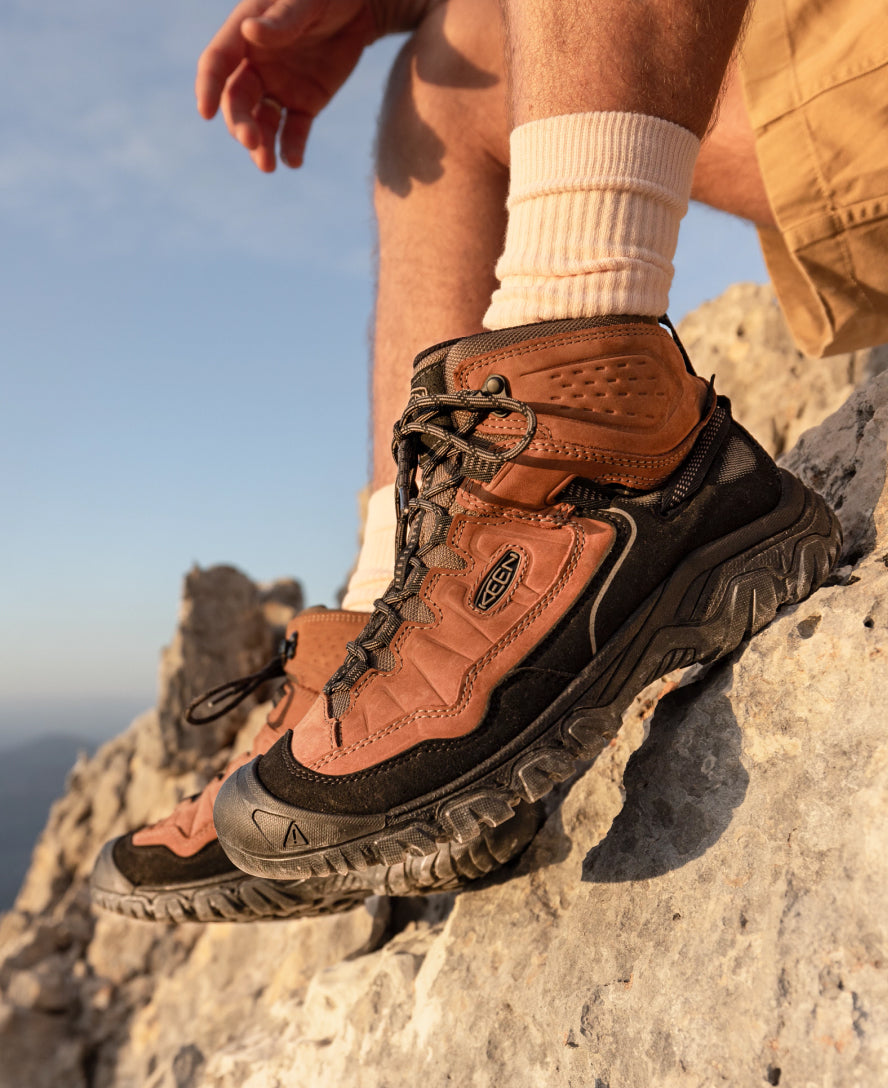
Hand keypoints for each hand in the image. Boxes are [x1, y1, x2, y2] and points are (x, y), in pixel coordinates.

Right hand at [195, 0, 378, 172]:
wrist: (359, 5)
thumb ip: (281, 19)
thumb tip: (251, 32)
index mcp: (245, 35)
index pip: (217, 63)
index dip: (207, 87)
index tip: (205, 112)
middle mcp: (256, 65)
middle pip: (237, 101)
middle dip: (240, 123)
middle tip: (251, 141)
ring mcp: (280, 87)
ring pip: (262, 122)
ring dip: (262, 145)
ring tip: (268, 166)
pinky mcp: (306, 103)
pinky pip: (295, 131)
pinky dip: (292, 149)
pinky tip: (293, 162)